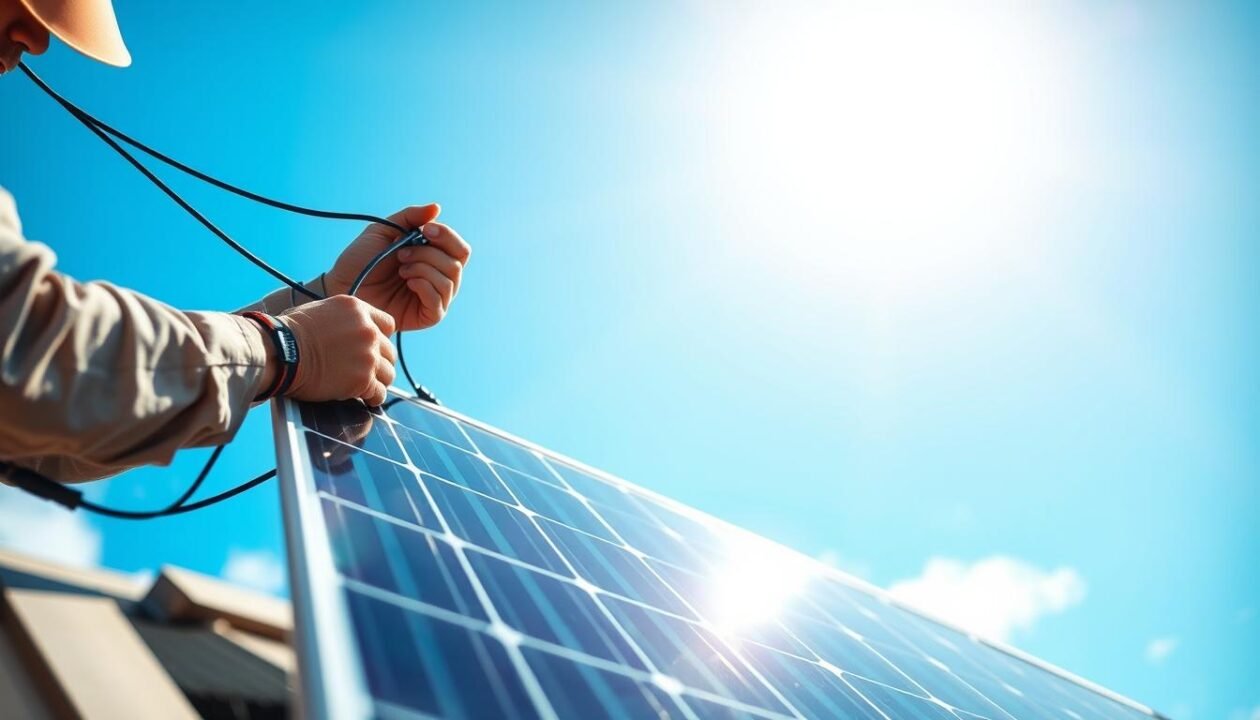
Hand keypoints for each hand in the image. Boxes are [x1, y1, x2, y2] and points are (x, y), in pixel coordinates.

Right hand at [279, 295, 397, 405]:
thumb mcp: (320, 310)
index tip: (371, 348)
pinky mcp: (362, 380)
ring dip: (378, 381)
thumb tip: (348, 330)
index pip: (388, 325)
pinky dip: (373, 398)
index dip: (381, 338)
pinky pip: (379, 394)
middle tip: (366, 371)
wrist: (280, 352)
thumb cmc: (289, 332)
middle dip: (379, 362)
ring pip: (389, 374)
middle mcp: (368, 331)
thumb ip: (343, 319)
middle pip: (389, 352)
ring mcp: (367, 356)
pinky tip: (364, 399)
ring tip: (365, 386)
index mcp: (358, 310)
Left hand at [325, 205, 471, 330]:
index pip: (459, 248)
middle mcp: (439, 278)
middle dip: (429, 254)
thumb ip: (410, 217)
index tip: (425, 230)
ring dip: (423, 268)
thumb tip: (437, 208)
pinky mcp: (428, 316)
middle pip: (457, 264)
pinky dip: (424, 286)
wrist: (341, 287)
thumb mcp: (383, 231)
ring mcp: (435, 298)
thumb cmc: (360, 261)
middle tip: (401, 254)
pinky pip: (439, 301)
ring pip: (450, 281)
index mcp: (433, 257)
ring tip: (400, 269)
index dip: (447, 236)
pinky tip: (407, 283)